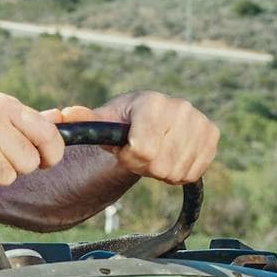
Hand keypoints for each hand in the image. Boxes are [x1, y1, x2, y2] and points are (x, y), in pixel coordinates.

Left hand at [44, 90, 217, 184]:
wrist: (152, 119)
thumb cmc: (123, 122)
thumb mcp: (103, 121)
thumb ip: (86, 121)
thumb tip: (64, 114)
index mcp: (152, 102)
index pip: (142, 149)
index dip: (130, 157)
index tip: (125, 149)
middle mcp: (181, 108)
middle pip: (159, 164)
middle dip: (145, 165)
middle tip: (141, 152)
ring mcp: (200, 121)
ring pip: (176, 172)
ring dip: (161, 171)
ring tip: (155, 153)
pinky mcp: (212, 136)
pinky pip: (192, 173)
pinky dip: (179, 173)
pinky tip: (171, 156)